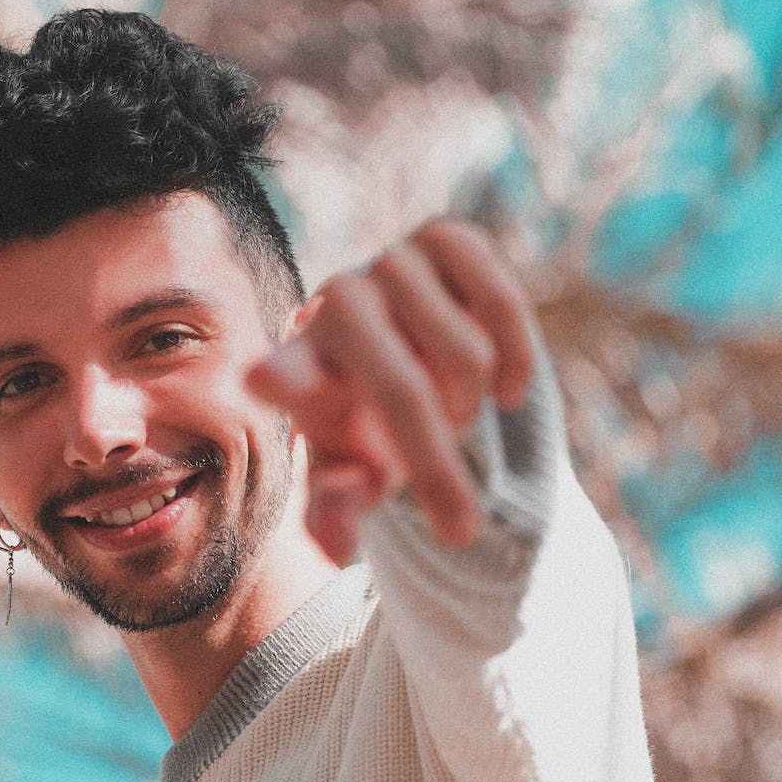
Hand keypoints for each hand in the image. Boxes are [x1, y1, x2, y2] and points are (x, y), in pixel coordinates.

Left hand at [244, 219, 537, 565]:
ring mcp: (390, 262)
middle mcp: (337, 303)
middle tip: (460, 528)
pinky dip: (517, 357)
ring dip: (472, 403)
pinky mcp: (445, 236)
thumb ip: (338, 508)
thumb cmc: (373, 426)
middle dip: (438, 469)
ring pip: (468, 357)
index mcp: (298, 366)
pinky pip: (504, 302)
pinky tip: (503, 388)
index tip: (265, 380)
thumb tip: (335, 545)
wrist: (416, 358)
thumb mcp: (355, 474)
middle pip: (404, 391)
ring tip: (453, 410)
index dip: (284, 376)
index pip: (288, 372)